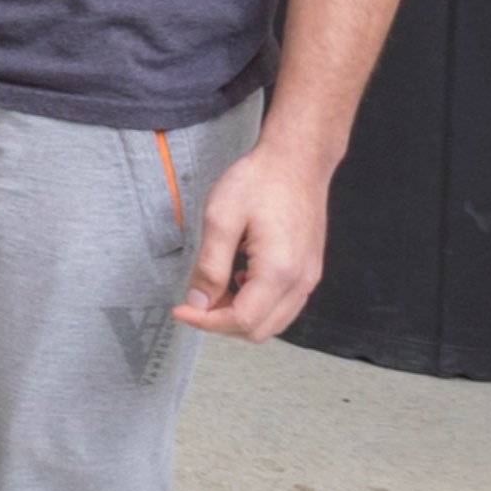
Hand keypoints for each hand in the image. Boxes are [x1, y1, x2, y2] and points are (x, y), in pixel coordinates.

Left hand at [175, 142, 332, 341]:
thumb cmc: (261, 181)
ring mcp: (308, 278)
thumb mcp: (221, 219)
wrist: (297, 160)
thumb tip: (198, 301)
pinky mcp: (308, 271)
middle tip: (195, 299)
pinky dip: (257, 304)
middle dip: (221, 323)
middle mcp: (300, 281)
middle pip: (258, 330)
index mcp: (279, 271)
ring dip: (239, 315)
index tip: (181, 309)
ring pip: (272, 322)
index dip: (205, 321)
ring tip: (215, 287)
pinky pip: (282, 306)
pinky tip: (237, 278)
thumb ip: (209, 266)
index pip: (241, 320)